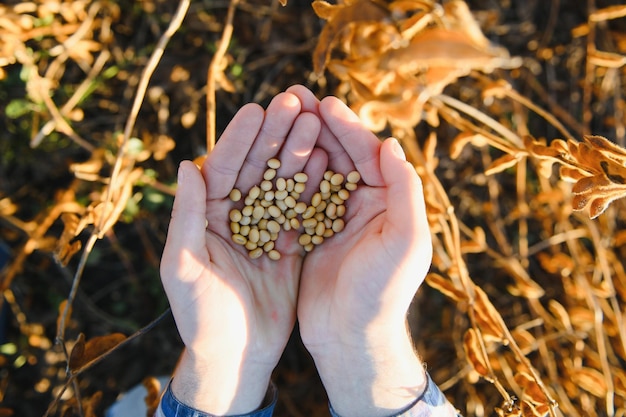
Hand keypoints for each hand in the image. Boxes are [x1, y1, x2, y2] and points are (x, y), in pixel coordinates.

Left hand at [160, 91, 322, 413]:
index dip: (239, 138)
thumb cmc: (201, 316)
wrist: (235, 355)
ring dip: (299, 151)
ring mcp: (263, 227)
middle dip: (275, 133)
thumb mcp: (184, 267)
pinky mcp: (287, 243)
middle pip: (257, 165)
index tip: (259, 109)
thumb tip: (186, 165)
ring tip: (317, 120)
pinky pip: (302, 208)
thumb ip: (185, 218)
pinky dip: (315, 185)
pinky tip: (330, 161)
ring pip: (283, 181)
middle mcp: (234, 215)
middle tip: (295, 100)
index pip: (222, 167)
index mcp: (206, 216)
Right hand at [289, 86, 432, 416]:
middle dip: (318, 124)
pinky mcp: (311, 233)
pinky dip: (285, 175)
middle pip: (340, 154)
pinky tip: (266, 156)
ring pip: (316, 170)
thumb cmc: (383, 291)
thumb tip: (391, 144)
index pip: (368, 153)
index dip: (347, 127)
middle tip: (293, 96)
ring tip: (277, 116)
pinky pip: (297, 196)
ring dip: (299, 142)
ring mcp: (336, 217)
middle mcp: (364, 204)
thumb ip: (404, 190)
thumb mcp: (405, 239)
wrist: (352, 336)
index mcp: (389, 201)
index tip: (324, 102)